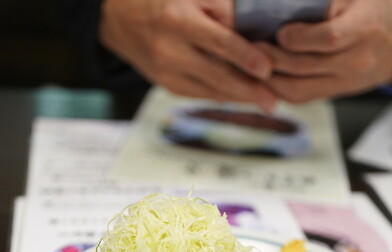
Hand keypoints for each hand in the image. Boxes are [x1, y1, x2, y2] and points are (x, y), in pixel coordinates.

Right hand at [99, 0, 276, 110]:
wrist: (115, 17)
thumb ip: (219, 8)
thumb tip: (249, 30)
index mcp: (177, 21)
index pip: (218, 42)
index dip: (244, 57)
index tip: (266, 69)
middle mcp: (170, 51)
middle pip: (218, 75)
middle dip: (249, 90)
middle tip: (274, 101)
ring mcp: (167, 73)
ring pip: (212, 90)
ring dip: (241, 97)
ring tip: (267, 101)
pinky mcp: (167, 86)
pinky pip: (202, 94)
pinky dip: (224, 95)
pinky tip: (243, 97)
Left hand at [257, 0, 391, 102]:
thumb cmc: (369, 11)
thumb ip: (326, 0)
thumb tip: (289, 2)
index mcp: (363, 28)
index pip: (330, 38)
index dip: (301, 38)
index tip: (282, 33)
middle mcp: (354, 60)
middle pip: (305, 65)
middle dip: (273, 58)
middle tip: (249, 47)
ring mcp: (342, 82)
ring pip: (297, 88)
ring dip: (268, 77)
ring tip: (249, 63)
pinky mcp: (330, 94)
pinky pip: (299, 97)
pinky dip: (276, 89)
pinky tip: (260, 77)